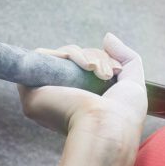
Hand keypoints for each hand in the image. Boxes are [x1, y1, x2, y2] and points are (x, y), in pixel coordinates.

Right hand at [18, 34, 147, 144]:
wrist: (109, 128)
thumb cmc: (124, 115)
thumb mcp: (133, 82)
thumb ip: (125, 57)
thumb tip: (107, 36)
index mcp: (81, 99)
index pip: (84, 67)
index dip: (100, 60)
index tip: (115, 71)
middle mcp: (62, 96)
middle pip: (73, 59)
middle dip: (95, 57)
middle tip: (105, 74)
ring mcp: (45, 92)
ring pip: (60, 56)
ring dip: (82, 55)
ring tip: (96, 71)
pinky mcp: (31, 89)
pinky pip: (40, 55)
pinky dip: (62, 52)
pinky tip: (82, 65)